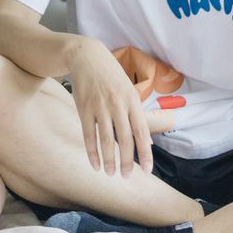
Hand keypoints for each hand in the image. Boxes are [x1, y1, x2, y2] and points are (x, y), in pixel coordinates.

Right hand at [68, 37, 175, 176]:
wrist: (86, 56)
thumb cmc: (111, 75)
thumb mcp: (129, 90)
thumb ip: (137, 115)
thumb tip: (148, 142)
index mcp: (132, 100)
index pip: (141, 131)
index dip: (145, 152)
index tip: (147, 170)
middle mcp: (117, 104)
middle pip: (124, 139)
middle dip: (126, 161)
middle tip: (126, 176)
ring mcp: (99, 106)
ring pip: (105, 139)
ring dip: (108, 159)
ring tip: (110, 174)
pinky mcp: (84, 107)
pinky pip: (88, 134)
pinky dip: (91, 151)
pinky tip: (95, 164)